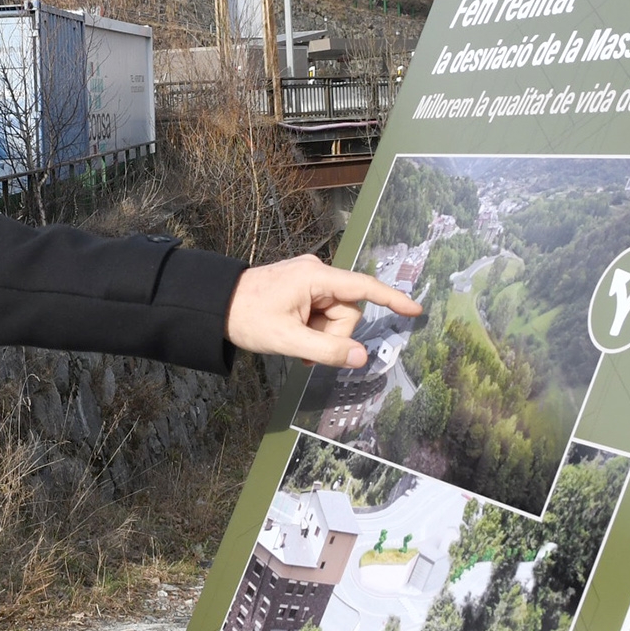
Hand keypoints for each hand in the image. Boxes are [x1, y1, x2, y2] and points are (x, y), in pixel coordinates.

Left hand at [225, 254, 423, 367]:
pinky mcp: (302, 288)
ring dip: (321, 334)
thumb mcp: (287, 340)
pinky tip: (295, 335)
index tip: (415, 310)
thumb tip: (361, 357)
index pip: (363, 288)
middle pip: (348, 310)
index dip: (392, 299)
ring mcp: (309, 280)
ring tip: (295, 341)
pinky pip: (322, 312)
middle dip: (332, 333)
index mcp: (315, 277)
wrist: (214, 305)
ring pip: (335, 315)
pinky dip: (314, 329)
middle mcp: (316, 273)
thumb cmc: (246, 317)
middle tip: (304, 346)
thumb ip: (326, 349)